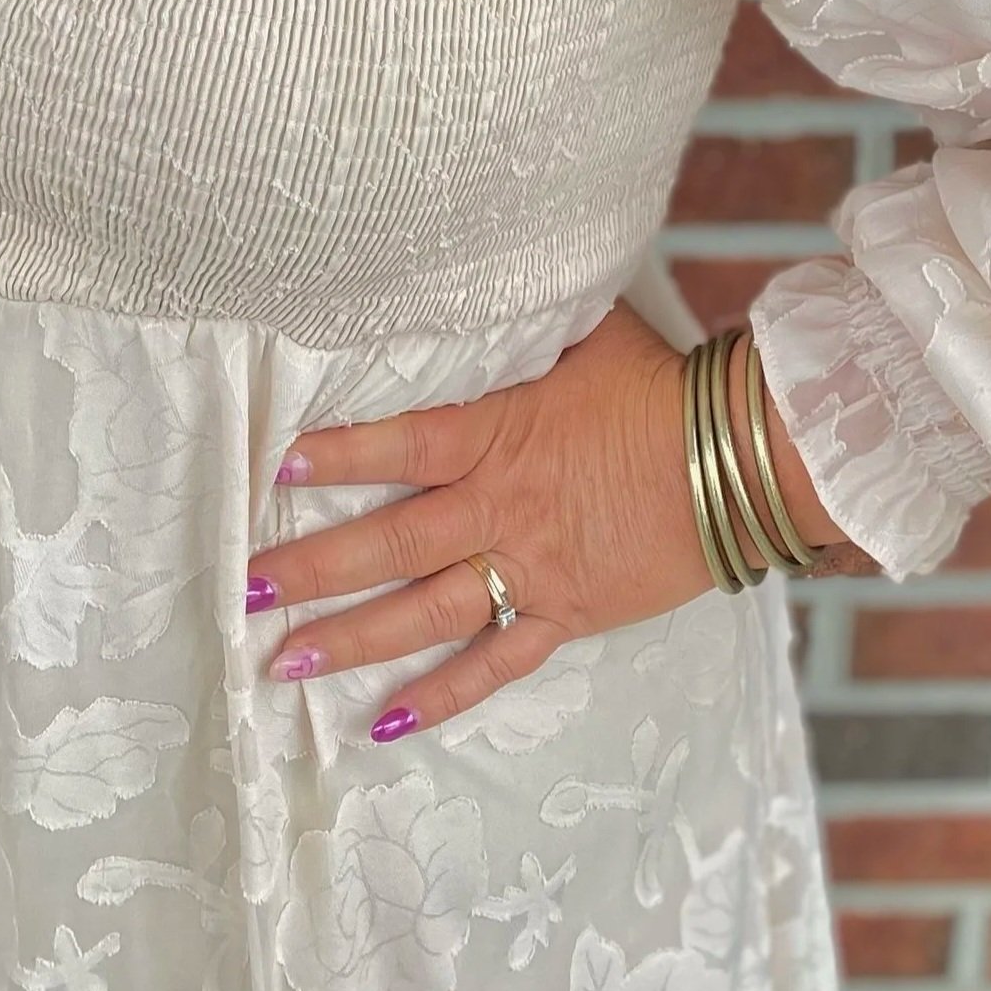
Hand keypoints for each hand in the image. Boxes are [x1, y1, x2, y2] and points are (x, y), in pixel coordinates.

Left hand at [245, 302, 861, 741]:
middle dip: (312, 569)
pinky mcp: (566, 614)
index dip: (337, 456)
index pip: (400, 446)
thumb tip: (487, 269)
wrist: (744, 460)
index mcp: (499, 434)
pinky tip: (386, 721)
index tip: (275, 467)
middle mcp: (501, 508)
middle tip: (247, 592)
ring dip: (352, 639)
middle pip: (389, 543)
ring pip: (424, 612)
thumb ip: (525, 321)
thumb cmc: (663, 386)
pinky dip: (442, 695)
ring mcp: (531, 569)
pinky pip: (493, 663)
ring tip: (285, 664)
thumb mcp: (585, 334)